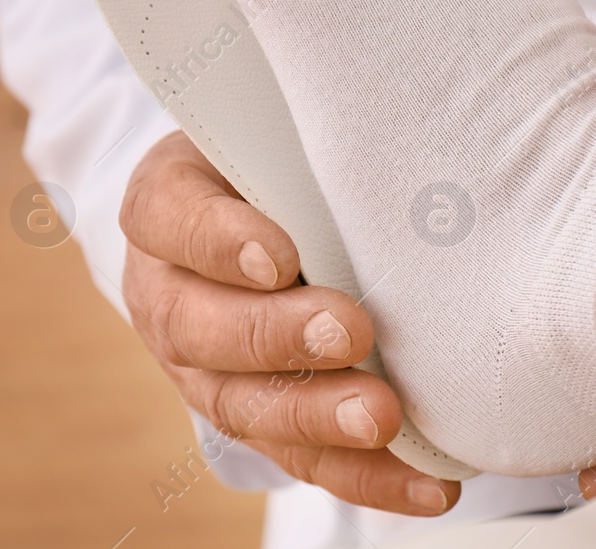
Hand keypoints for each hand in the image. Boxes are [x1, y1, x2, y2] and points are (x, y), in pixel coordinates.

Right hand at [120, 132, 459, 515]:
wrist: (269, 208)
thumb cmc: (285, 152)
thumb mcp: (281, 121)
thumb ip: (319, 127)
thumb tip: (397, 109)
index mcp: (167, 204)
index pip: (171, 219)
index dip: (219, 242)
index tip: (278, 255)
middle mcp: (170, 292)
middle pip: (199, 326)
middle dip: (276, 338)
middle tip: (349, 331)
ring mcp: (204, 367)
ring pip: (244, 406)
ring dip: (317, 419)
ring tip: (383, 417)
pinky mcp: (257, 417)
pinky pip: (303, 458)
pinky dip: (367, 476)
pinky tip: (428, 485)